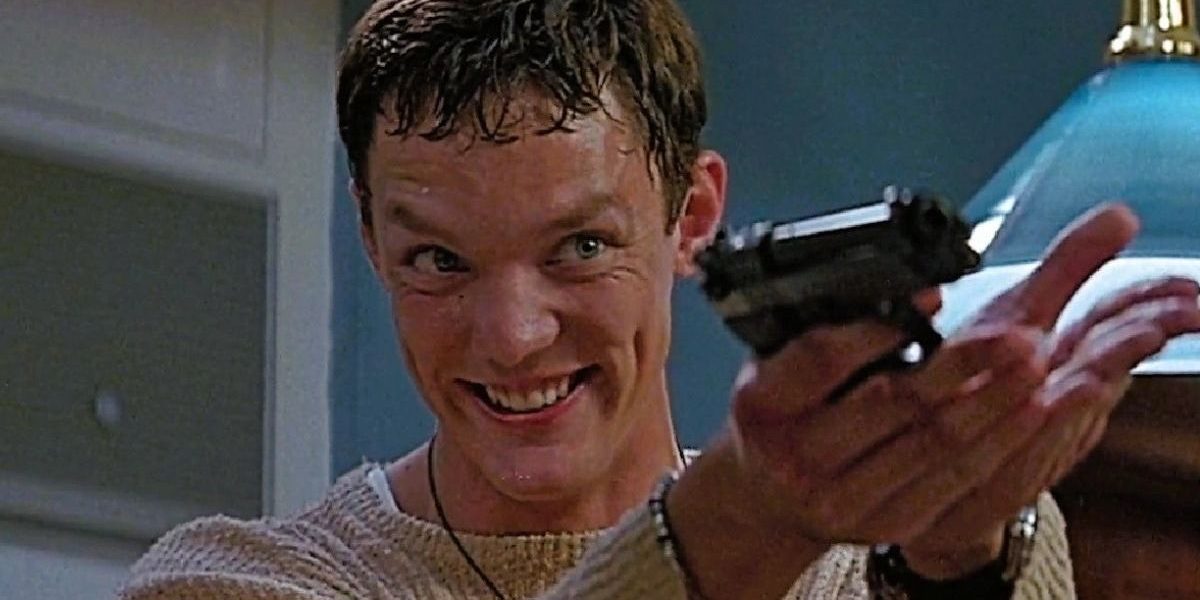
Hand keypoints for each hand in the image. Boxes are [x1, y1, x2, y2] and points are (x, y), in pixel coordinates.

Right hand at [669, 204, 1198, 598]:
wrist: (768, 497)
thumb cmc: (781, 411)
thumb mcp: (772, 363)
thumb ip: (819, 329)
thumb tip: (897, 285)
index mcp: (762, 404)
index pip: (823, 357)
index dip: (879, 327)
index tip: (933, 294)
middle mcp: (796, 457)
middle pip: (891, 403)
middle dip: (963, 365)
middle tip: (1017, 332)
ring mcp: (841, 499)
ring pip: (932, 444)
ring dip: (993, 401)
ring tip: (1036, 361)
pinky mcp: (884, 525)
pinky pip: (953, 480)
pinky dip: (998, 442)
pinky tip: (1030, 410)